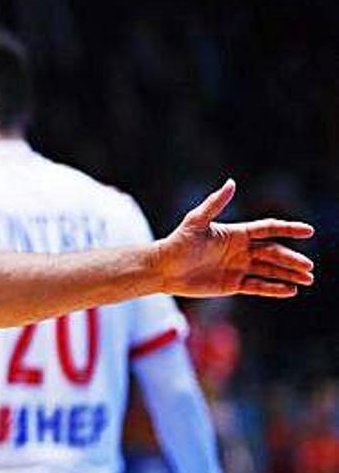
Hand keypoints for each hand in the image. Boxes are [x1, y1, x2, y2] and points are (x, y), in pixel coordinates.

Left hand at [156, 179, 314, 297]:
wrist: (163, 268)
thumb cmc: (178, 242)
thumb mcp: (196, 221)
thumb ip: (215, 203)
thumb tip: (231, 182)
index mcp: (237, 233)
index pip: (268, 229)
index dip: (288, 229)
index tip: (308, 230)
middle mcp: (241, 249)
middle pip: (273, 252)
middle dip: (292, 259)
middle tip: (309, 266)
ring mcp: (239, 267)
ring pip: (270, 270)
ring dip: (288, 274)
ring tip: (308, 279)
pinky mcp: (233, 284)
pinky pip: (258, 286)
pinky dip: (274, 288)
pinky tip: (290, 290)